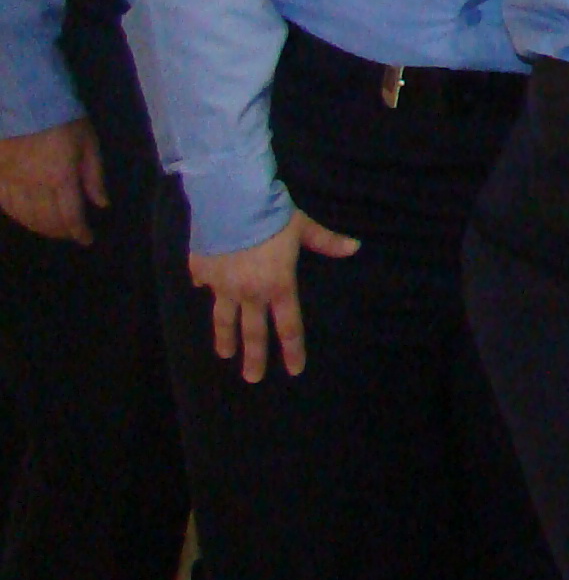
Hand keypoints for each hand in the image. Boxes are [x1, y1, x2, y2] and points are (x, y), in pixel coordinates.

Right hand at [0, 118, 104, 245]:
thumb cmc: (63, 117)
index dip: (79, 232)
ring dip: (39, 227)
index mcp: (60, 178)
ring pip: (24, 215)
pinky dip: (16, 215)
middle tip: (70, 235)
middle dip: (60, 231)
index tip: (86, 240)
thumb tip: (101, 204)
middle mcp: (33, 185)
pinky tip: (24, 218)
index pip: (70, 215)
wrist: (24, 99)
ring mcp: (10, 181)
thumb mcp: (88, 143)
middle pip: (46, 219)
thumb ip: (94, 176)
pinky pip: (4, 203)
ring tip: (51, 230)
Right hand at [190, 209, 359, 381]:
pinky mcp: (202, 271)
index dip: (292, 350)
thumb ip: (326, 242)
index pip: (289, 325)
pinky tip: (202, 290)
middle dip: (254, 357)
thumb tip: (355, 247)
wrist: (232, 201)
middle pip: (253, 332)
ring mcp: (222, 285)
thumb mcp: (304, 228)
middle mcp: (250, 292)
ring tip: (225, 354)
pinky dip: (204, 286)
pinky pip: (203, 282)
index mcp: (278, 285)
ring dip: (225, 338)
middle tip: (253, 378)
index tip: (294, 370)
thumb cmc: (272, 215)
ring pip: (223, 319)